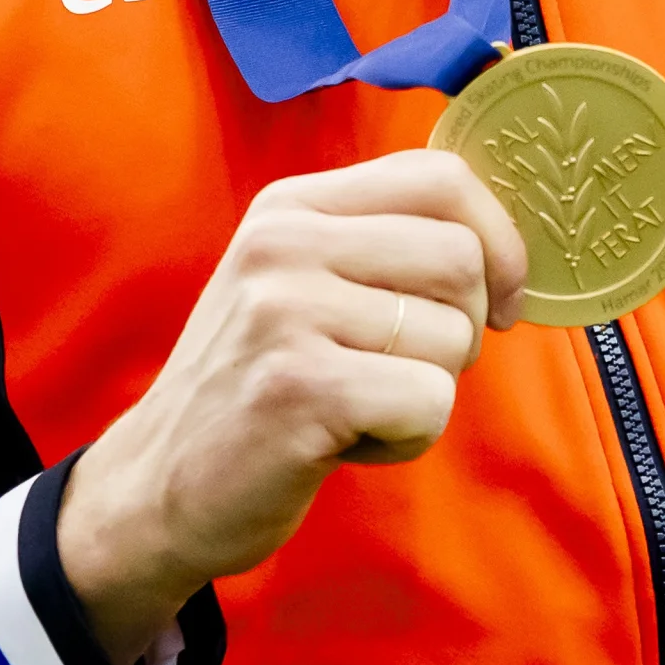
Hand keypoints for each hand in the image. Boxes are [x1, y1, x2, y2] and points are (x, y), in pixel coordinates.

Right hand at [54, 151, 526, 664]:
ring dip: (426, 394)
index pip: (442, 176)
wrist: (155, 488)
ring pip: (452, 337)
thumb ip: (383, 247)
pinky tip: (342, 443)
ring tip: (353, 408)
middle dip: (461, 331)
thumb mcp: (300, 286)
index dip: (499, 239)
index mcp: (291, 207)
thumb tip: (510, 243)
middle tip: (399, 370)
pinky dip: (405, 438)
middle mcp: (283, 243)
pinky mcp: (299, 388)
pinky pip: (429, 402)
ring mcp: (285, 311)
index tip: (499, 299)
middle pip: (462, 258)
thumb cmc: (255, 388)